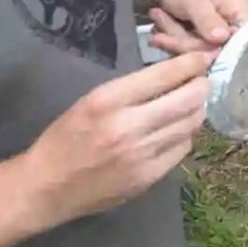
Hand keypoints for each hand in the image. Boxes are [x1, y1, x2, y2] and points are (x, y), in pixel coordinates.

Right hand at [16, 51, 212, 228]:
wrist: (46, 188)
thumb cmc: (65, 138)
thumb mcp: (90, 101)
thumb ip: (132, 88)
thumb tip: (175, 74)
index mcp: (108, 101)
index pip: (165, 75)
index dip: (191, 63)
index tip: (200, 58)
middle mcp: (128, 126)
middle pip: (189, 99)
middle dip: (202, 85)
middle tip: (201, 81)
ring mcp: (141, 155)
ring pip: (191, 124)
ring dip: (196, 110)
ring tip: (191, 104)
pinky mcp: (148, 178)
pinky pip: (182, 149)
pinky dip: (184, 135)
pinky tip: (175, 131)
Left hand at [145, 0, 247, 54]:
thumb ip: (207, 18)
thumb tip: (222, 38)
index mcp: (240, 9)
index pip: (239, 38)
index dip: (217, 47)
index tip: (189, 46)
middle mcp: (233, 22)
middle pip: (215, 47)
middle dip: (183, 41)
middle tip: (160, 31)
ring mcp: (218, 30)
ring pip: (198, 49)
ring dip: (173, 35)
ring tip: (156, 15)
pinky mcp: (202, 35)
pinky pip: (189, 46)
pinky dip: (171, 37)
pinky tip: (159, 23)